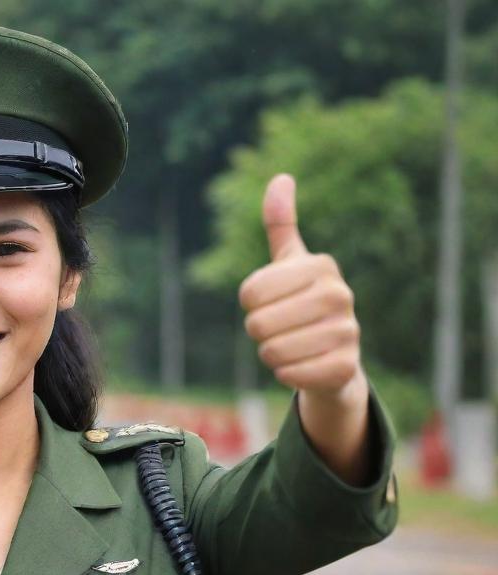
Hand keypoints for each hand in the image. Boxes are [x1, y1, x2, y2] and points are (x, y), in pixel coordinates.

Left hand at [238, 174, 364, 401]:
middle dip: (259, 333)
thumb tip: (280, 178)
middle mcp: (340, 295)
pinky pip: (289, 374)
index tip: (273, 303)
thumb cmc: (302, 304)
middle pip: (257, 324)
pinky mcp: (345, 367)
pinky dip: (286, 375)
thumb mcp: (291, 264)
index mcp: (321, 266)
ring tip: (292, 347)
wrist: (335, 357)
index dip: (250, 305)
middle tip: (281, 329)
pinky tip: (302, 366)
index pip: (249, 293)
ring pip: (271, 352)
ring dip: (271, 355)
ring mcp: (348, 332)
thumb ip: (281, 225)